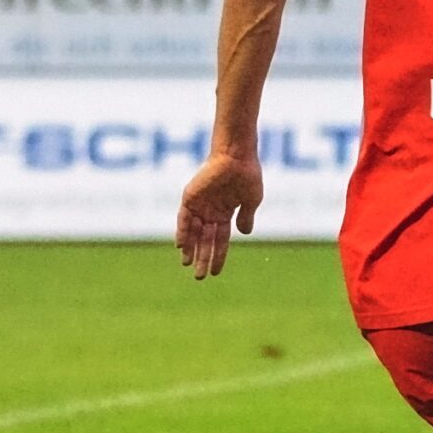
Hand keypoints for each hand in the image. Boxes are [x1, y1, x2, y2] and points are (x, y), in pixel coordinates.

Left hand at [177, 151, 262, 280]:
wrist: (237, 155)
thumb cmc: (247, 174)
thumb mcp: (250, 200)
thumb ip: (245, 216)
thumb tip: (244, 233)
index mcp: (226, 213)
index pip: (220, 240)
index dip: (218, 256)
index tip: (216, 273)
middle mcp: (211, 211)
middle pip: (205, 240)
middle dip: (203, 258)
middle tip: (199, 276)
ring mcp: (200, 205)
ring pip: (193, 232)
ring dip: (190, 249)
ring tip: (187, 265)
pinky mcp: (190, 197)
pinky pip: (184, 218)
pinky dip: (182, 232)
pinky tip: (181, 246)